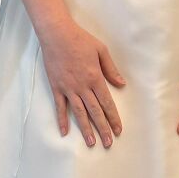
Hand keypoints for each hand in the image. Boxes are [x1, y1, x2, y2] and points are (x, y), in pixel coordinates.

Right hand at [39, 18, 125, 147]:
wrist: (56, 34)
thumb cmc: (80, 40)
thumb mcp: (101, 51)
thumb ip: (111, 69)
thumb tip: (121, 84)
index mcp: (95, 78)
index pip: (107, 103)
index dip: (113, 118)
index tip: (118, 130)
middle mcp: (82, 87)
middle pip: (95, 112)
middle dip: (103, 129)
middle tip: (108, 143)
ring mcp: (68, 88)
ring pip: (79, 113)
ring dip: (86, 129)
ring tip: (91, 143)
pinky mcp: (56, 87)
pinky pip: (60, 107)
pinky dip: (62, 120)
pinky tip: (65, 132)